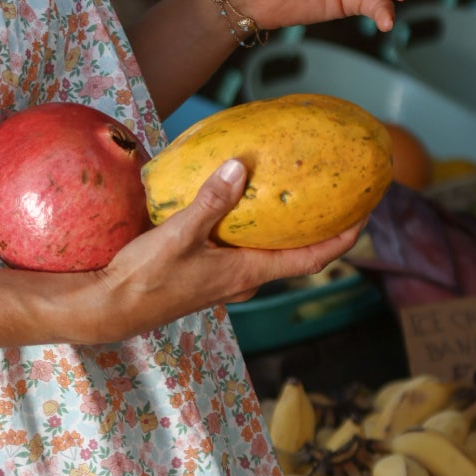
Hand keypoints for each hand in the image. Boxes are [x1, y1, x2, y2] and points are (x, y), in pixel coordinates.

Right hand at [87, 160, 363, 342]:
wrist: (108, 308)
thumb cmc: (144, 280)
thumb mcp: (179, 235)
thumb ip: (210, 202)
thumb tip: (239, 167)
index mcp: (247, 273)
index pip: (311, 259)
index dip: (344, 238)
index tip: (367, 213)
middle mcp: (241, 281)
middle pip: (294, 256)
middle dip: (317, 229)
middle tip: (333, 197)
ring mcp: (221, 281)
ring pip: (264, 253)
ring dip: (281, 230)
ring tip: (287, 195)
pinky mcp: (202, 276)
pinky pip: (238, 250)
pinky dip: (249, 229)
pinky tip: (235, 206)